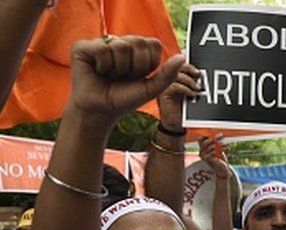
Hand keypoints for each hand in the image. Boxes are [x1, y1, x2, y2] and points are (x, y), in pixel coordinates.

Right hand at [68, 35, 183, 126]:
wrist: (102, 111)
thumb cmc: (124, 98)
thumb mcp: (151, 88)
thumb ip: (168, 73)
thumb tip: (182, 56)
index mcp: (136, 50)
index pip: (153, 43)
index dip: (150, 63)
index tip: (140, 76)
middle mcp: (119, 42)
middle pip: (139, 42)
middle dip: (136, 66)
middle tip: (124, 77)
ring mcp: (101, 43)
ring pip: (121, 46)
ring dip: (120, 68)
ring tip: (111, 75)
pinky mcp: (83, 47)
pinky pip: (102, 48)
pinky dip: (104, 65)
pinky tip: (99, 71)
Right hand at [158, 62, 200, 128]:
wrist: (175, 124)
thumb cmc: (183, 109)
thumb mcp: (190, 94)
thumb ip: (193, 85)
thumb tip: (202, 77)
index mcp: (174, 78)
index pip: (180, 65)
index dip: (189, 66)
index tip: (198, 71)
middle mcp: (168, 80)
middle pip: (177, 67)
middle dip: (189, 69)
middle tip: (198, 75)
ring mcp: (164, 86)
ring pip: (176, 75)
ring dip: (189, 81)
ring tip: (197, 89)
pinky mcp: (163, 94)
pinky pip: (174, 86)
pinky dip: (185, 89)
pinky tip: (191, 94)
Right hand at [198, 134, 229, 179]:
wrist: (222, 168)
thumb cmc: (220, 157)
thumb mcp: (217, 148)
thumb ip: (216, 142)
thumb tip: (218, 133)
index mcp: (202, 148)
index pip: (200, 139)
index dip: (205, 134)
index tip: (212, 131)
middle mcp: (201, 152)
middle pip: (205, 143)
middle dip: (214, 138)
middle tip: (221, 135)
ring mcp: (204, 157)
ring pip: (210, 147)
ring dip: (219, 144)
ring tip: (226, 144)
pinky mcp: (209, 161)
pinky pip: (213, 153)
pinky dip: (219, 150)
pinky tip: (224, 149)